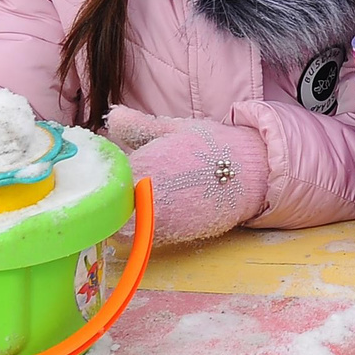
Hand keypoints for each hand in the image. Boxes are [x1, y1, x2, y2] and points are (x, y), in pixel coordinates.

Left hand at [105, 106, 267, 243]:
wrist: (252, 174)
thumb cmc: (214, 146)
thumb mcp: (174, 128)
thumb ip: (137, 126)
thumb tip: (110, 117)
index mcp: (142, 165)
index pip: (103, 175)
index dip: (102, 172)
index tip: (104, 167)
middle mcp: (145, 197)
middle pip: (108, 203)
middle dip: (109, 195)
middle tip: (119, 184)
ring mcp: (157, 220)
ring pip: (120, 224)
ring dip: (122, 213)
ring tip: (137, 198)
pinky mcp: (171, 236)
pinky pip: (142, 235)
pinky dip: (141, 225)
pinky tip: (153, 211)